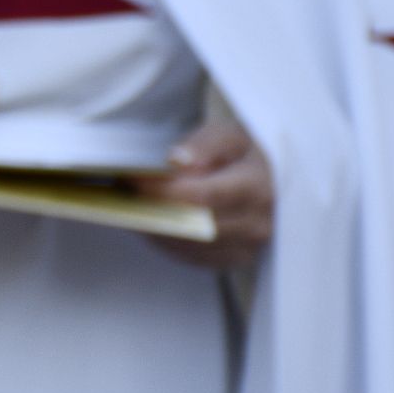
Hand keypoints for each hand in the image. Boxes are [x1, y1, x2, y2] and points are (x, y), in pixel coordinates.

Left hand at [139, 116, 273, 271]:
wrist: (269, 173)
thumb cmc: (243, 151)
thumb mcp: (228, 134)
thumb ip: (203, 145)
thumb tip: (177, 162)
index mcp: (260, 187)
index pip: (204, 197)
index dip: (164, 191)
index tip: (134, 180)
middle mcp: (259, 222)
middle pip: (193, 226)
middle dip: (154, 209)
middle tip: (125, 193)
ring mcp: (250, 246)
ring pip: (190, 246)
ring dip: (156, 227)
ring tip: (133, 205)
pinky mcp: (237, 258)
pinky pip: (193, 256)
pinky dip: (167, 240)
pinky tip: (152, 220)